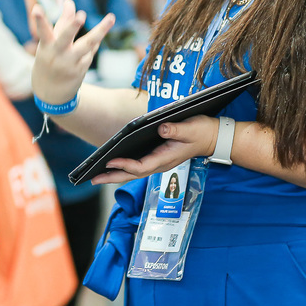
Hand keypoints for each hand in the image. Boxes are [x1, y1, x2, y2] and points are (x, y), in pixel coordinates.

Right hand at [31, 0, 114, 104]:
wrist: (51, 93)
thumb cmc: (49, 60)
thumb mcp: (50, 44)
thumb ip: (62, 23)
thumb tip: (69, 2)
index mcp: (46, 47)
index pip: (42, 31)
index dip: (39, 20)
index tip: (36, 8)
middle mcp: (58, 55)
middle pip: (65, 38)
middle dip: (72, 26)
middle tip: (81, 15)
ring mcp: (70, 63)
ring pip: (88, 44)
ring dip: (100, 31)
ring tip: (111, 18)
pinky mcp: (81, 69)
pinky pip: (91, 50)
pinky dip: (94, 42)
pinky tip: (97, 36)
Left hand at [90, 116, 219, 184]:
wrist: (212, 137)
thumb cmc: (201, 131)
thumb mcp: (191, 127)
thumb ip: (176, 129)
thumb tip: (161, 129)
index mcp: (166, 158)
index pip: (141, 166)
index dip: (125, 165)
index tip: (110, 161)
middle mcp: (160, 164)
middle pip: (133, 174)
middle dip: (113, 176)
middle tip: (93, 178)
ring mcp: (159, 163)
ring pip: (134, 173)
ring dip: (116, 174)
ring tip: (97, 175)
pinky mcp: (158, 158)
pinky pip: (138, 167)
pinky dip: (124, 168)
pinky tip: (113, 166)